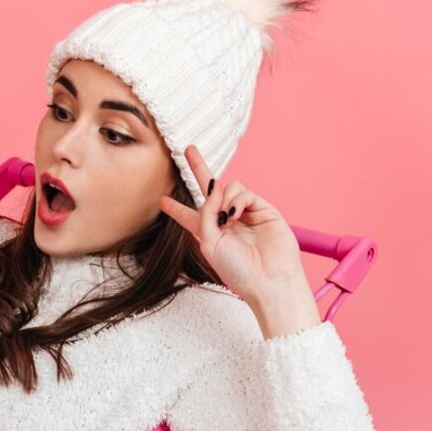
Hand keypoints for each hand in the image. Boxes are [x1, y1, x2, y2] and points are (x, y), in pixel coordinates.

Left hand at [158, 144, 306, 303]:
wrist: (269, 280)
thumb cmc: (238, 270)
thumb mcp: (210, 243)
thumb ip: (206, 213)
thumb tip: (214, 188)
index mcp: (210, 234)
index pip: (190, 216)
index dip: (176, 208)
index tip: (162, 201)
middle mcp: (226, 221)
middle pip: (210, 191)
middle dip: (199, 169)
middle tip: (188, 149)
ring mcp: (246, 214)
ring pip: (229, 188)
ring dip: (223, 198)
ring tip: (227, 218)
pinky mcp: (263, 210)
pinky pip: (244, 193)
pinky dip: (237, 199)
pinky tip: (235, 213)